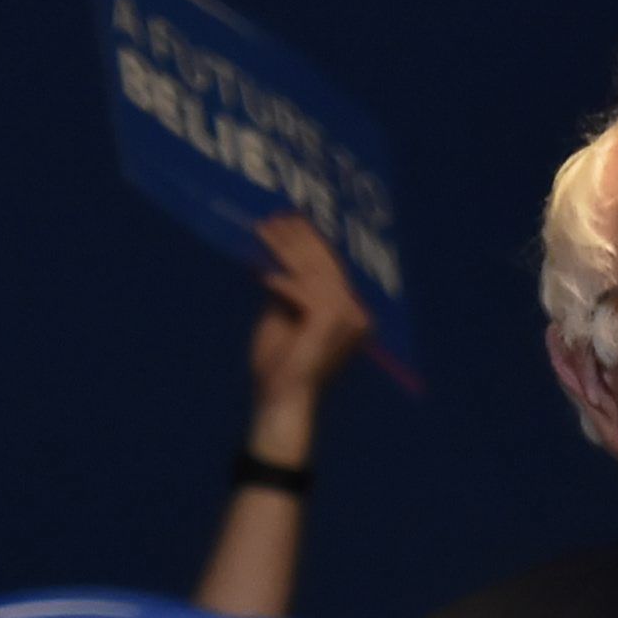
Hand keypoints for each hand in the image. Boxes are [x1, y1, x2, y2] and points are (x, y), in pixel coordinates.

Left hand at [245, 214, 372, 456]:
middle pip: (325, 264)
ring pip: (313, 272)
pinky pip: (302, 290)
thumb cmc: (279, 367)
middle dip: (298, 238)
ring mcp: (348, 317)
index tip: (288, 219)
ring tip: (262, 232)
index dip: (309, 241)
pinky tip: (260, 272)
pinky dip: (280, 281)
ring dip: (285, 250)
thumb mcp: (282, 318)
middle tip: (275, 217)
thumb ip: (287, 290)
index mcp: (352, 315)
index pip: (331, 268)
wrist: (282, 401)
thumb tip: (277, 258)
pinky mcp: (330, 321)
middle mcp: (357, 314)